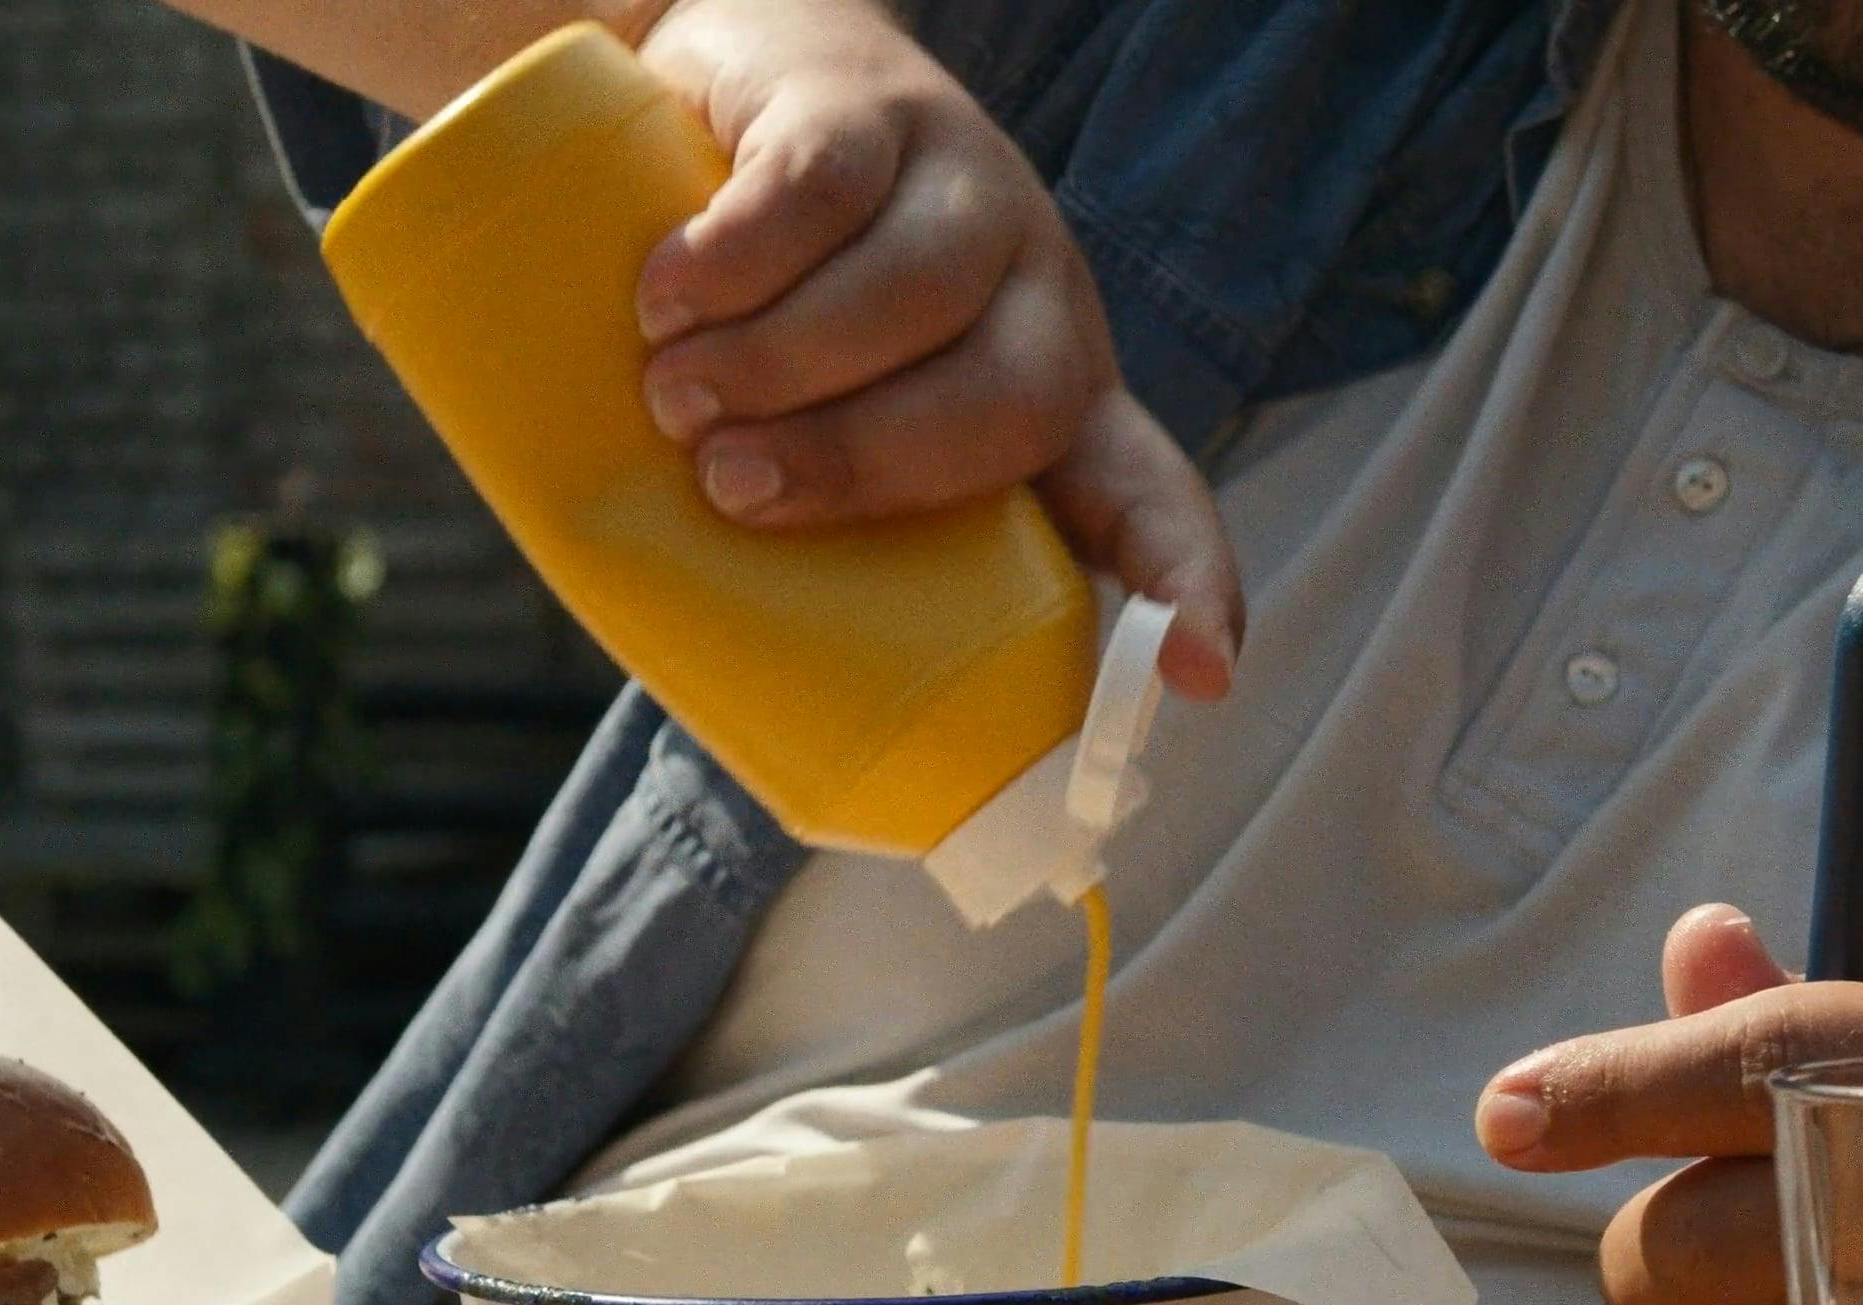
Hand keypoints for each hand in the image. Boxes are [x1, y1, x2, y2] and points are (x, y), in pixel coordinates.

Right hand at [629, 0, 1240, 694]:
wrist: (745, 74)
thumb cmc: (776, 297)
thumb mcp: (821, 407)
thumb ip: (817, 506)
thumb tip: (726, 657)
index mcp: (1046, 393)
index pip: (1148, 494)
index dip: (1181, 582)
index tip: (1196, 672)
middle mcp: (1033, 290)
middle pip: (1009, 403)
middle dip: (862, 463)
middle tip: (731, 487)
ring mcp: (966, 186)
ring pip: (909, 294)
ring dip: (773, 366)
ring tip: (674, 397)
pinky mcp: (874, 102)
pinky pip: (820, 191)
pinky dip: (729, 263)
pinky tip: (667, 299)